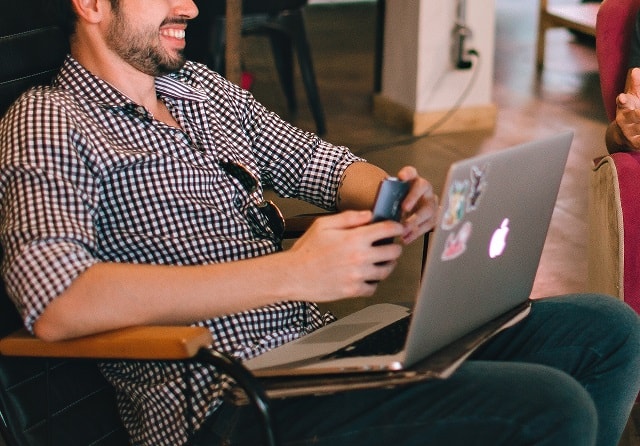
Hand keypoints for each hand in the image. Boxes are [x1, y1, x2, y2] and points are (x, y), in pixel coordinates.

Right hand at [287, 211, 403, 300]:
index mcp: (354, 238)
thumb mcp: (323, 225)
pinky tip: (367, 277)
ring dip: (387, 265)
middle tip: (390, 246)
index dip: (397, 227)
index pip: (387, 230)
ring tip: (381, 261)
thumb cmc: (306, 250)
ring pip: (386, 271)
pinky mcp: (353, 290)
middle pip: (393, 252)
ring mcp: (358, 275)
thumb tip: (368, 215)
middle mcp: (360, 257)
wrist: (293, 275)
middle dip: (394, 247)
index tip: (397, 228)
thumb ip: (348, 218)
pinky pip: (373, 288)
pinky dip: (373, 283)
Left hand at [395, 166, 438, 243]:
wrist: (411, 210)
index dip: (407, 173)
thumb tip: (376, 211)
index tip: (401, 177)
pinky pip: (428, 225)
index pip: (411, 172)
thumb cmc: (399, 203)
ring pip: (428, 209)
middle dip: (413, 198)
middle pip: (422, 188)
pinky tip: (406, 238)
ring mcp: (431, 202)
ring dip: (415, 221)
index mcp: (413, 180)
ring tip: (403, 230)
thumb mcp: (393, 198)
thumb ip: (388, 200)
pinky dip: (416, 233)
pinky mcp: (434, 216)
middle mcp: (425, 189)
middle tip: (404, 208)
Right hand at [613, 68, 639, 150]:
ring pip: (639, 128)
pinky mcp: (635, 142)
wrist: (624, 135)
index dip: (623, 101)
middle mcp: (624, 120)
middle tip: (638, 112)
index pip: (623, 103)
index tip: (622, 98)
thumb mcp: (633, 97)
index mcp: (624, 107)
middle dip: (637, 115)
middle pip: (631, 117)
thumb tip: (635, 70)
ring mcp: (629, 133)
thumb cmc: (631, 111)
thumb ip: (636, 84)